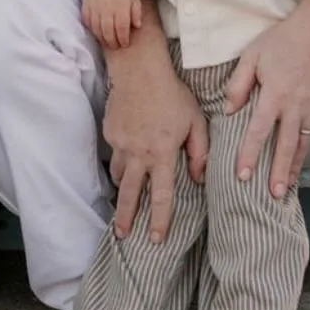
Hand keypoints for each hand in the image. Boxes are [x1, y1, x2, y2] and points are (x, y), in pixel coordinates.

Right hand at [82, 0, 142, 50]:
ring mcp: (95, 7)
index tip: (125, 43)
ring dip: (102, 38)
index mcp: (121, 7)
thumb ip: (136, 11)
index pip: (122, 29)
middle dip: (112, 42)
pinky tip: (96, 31)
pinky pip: (87, 20)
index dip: (123, 39)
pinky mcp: (86, 4)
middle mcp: (107, 9)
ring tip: (106, 42)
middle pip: (108, 32)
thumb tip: (137, 25)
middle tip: (116, 46)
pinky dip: (91, 28)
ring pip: (96, 29)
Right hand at [104, 44, 207, 241]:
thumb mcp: (195, 121)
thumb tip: (199, 177)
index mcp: (162, 154)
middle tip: (122, 235)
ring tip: (125, 196)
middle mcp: (138, 153)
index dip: (160, 220)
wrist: (138, 70)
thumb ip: (199, 152)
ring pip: (120, 174)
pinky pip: (115, 151)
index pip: (161, 196)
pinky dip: (121, 157)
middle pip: (130, 194)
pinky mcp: (110, 132)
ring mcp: (120, 143)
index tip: (156, 239)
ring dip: (123, 187)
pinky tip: (128, 150)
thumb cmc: (172, 94)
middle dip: (126, 218)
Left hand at [224, 4, 309, 196]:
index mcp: (276, 94)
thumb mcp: (253, 55)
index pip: (259, 131)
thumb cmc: (282, 40)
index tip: (243, 176)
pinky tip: (297, 160)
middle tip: (273, 196)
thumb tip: (229, 110)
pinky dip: (305, 149)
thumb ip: (239, 84)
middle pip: (286, 147)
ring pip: (303, 144)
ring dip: (295, 167)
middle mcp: (297, 106)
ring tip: (286, 188)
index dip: (250, 155)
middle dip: (279, 173)